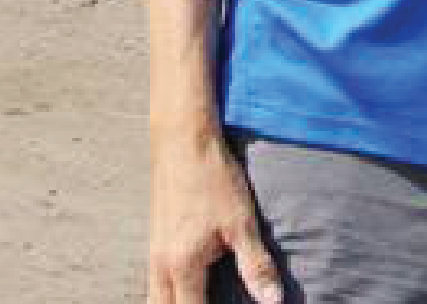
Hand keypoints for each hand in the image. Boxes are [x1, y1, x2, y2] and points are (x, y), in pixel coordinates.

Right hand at [146, 134, 281, 303]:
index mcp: (182, 268)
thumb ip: (255, 264)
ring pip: (154, 300)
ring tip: (197, 299)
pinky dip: (166, 295)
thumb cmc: (213, 178)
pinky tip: (184, 289)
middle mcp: (161, 267)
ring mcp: (153, 254)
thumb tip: (274, 300)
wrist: (183, 139)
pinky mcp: (155, 241)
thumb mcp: (241, 221)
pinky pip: (153, 283)